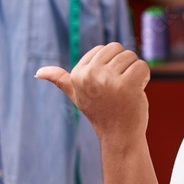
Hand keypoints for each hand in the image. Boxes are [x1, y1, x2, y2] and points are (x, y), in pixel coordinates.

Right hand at [35, 43, 149, 145]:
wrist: (119, 135)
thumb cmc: (101, 112)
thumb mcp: (76, 95)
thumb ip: (60, 80)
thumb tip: (38, 72)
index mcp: (78, 74)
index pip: (105, 48)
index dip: (112, 65)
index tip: (107, 85)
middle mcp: (90, 75)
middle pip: (119, 49)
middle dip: (124, 66)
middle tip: (119, 88)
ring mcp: (108, 80)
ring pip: (132, 57)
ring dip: (135, 73)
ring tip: (127, 91)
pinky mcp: (127, 85)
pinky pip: (142, 66)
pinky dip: (144, 78)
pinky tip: (137, 92)